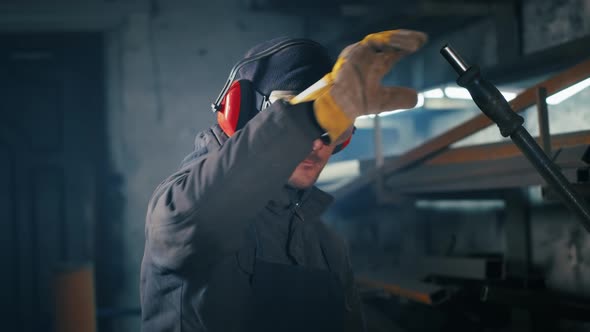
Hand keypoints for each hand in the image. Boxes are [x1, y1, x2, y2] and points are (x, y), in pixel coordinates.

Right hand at [292, 30, 427, 140]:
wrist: (339, 106)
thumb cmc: (355, 103)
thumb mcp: (384, 101)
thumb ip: (399, 98)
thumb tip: (417, 98)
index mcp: (372, 67)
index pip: (391, 53)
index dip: (404, 48)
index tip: (421, 43)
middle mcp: (366, 57)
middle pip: (388, 42)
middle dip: (405, 39)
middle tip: (422, 39)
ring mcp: (360, 53)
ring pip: (383, 39)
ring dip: (401, 39)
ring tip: (416, 43)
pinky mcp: (356, 51)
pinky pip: (375, 41)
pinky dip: (391, 42)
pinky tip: (406, 46)